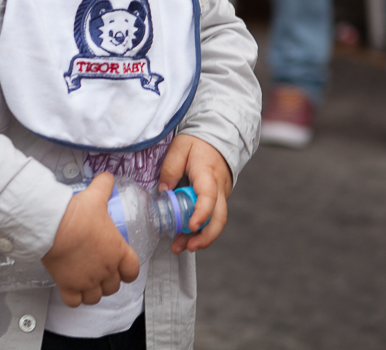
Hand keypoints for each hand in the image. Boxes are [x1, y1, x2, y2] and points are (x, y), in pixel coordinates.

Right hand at [42, 172, 139, 306]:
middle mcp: (105, 269)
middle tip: (101, 272)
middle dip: (109, 281)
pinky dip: (74, 298)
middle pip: (114, 286)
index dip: (128, 271)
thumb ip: (104, 187)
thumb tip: (106, 178)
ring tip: (87, 282)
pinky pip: (75, 301)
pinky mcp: (68, 285)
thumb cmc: (76, 215)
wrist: (55, 226)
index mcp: (117, 251)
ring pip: (96, 297)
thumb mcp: (96, 196)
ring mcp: (87, 280)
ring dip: (93, 291)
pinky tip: (71, 288)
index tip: (123, 268)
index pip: (132, 271)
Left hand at [158, 134, 232, 254]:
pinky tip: (185, 238)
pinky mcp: (218, 201)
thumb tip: (164, 192)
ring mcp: (221, 197)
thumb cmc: (197, 144)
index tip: (191, 225)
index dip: (201, 213)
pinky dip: (200, 230)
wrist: (216, 139)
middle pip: (219, 218)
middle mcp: (219, 189)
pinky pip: (212, 219)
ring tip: (180, 247)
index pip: (209, 197)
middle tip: (188, 246)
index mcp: (208, 175)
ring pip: (215, 223)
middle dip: (205, 236)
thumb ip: (170, 169)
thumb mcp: (179, 148)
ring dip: (200, 238)